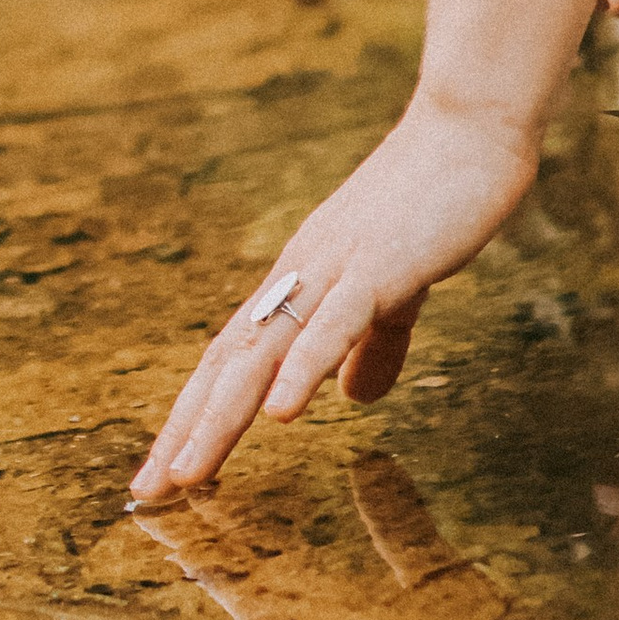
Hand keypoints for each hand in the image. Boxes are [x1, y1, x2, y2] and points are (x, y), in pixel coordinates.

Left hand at [129, 95, 537, 503]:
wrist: (469, 128)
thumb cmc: (434, 202)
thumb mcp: (397, 289)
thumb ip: (373, 343)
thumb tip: (354, 399)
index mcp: (300, 282)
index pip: (232, 357)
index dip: (195, 414)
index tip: (164, 470)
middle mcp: (299, 276)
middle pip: (229, 362)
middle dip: (186, 429)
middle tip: (148, 490)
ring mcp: (334, 269)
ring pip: (265, 351)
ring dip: (223, 416)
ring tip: (190, 472)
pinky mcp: (378, 265)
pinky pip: (334, 324)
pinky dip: (303, 369)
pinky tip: (281, 414)